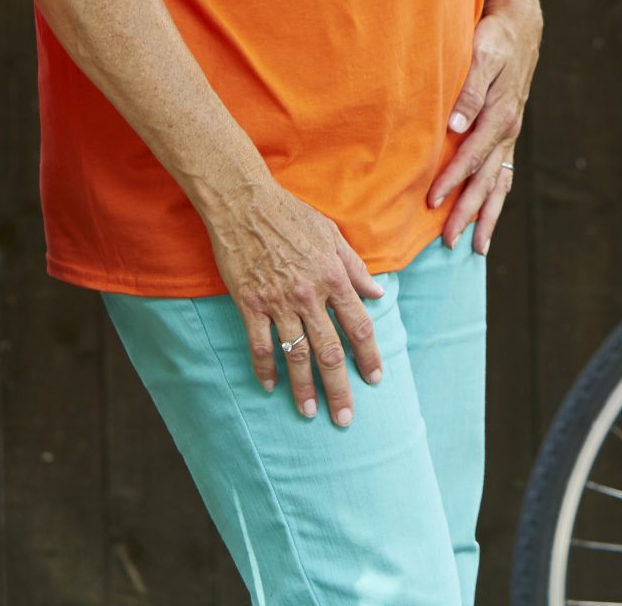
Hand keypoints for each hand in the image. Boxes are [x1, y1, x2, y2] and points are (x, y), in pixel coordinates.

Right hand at [203, 179, 386, 427]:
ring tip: (310, 412)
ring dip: (304, 388)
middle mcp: (309, 294)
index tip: (374, 379)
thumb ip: (355, 267)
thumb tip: (377, 295)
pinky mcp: (250, 303)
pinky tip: (271, 387)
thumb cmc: (290, 214)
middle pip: (330, 351)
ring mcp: (278, 301)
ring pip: (296, 355)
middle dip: (340, 388)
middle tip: (345, 418)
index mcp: (334, 276)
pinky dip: (266, 368)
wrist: (244, 202)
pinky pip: (260, 344)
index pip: (359, 326)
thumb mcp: (332, 234)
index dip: (369, 356)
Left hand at [429, 0, 541, 253]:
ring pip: (499, 182)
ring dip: (487, 214)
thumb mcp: (482, 55)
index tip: (433, 204)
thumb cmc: (495, 36)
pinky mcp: (508, 131)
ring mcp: (510, 133)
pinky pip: (504, 172)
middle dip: (469, 212)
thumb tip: (456, 127)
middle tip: (450, 243)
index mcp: (500, 114)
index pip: (472, 156)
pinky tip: (489, 214)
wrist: (520, 22)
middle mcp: (508, 129)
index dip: (453, 181)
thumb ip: (468, 91)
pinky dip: (497, 197)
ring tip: (478, 246)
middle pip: (487, 180)